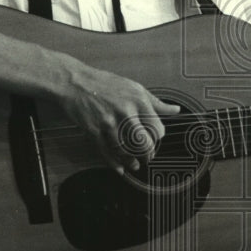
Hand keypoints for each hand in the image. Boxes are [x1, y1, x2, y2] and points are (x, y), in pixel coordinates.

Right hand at [60, 59, 180, 174]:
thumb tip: (175, 110)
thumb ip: (156, 102)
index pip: (157, 128)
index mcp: (138, 101)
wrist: (75, 82)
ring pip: (125, 151)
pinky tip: (120, 168)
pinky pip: (106, 152)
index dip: (157, 137)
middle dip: (147, 154)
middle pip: (143, 143)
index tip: (154, 140)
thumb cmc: (106, 84)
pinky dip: (114, 163)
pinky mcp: (94, 130)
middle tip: (148, 157)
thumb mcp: (135, 88)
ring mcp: (108, 123)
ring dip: (131, 162)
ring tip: (135, 165)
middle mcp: (125, 113)